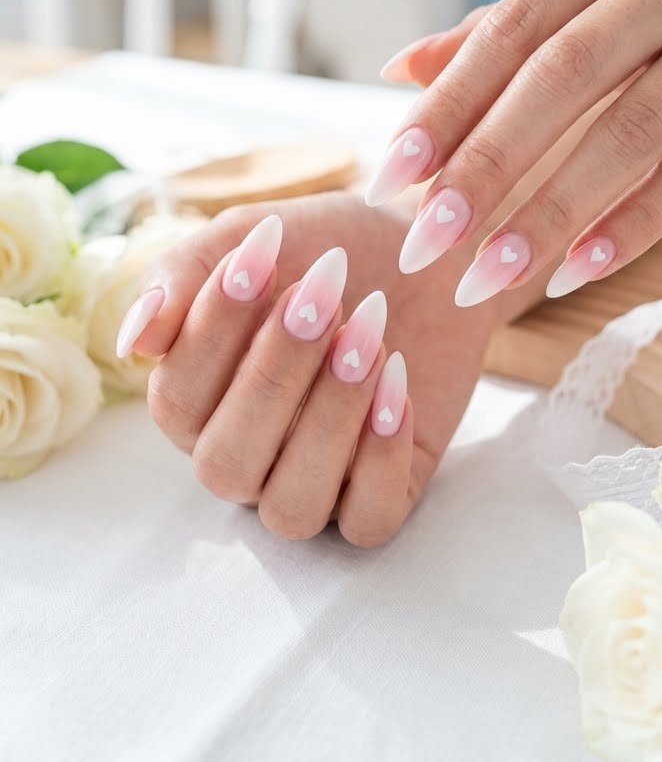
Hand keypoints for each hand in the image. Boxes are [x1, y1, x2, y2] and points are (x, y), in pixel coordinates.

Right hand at [119, 193, 498, 546]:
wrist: (425, 254)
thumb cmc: (326, 249)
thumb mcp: (250, 239)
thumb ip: (181, 274)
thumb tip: (137, 338)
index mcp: (198, 406)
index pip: (175, 403)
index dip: (212, 332)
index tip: (263, 256)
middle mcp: (246, 457)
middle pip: (226, 467)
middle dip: (274, 377)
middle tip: (322, 296)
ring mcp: (314, 483)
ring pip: (292, 507)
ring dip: (329, 419)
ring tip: (368, 339)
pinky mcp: (384, 494)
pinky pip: (368, 522)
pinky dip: (382, 460)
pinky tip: (398, 384)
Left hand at [367, 0, 661, 302]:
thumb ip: (503, 31)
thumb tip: (400, 68)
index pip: (513, 27)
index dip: (448, 104)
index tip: (391, 176)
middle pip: (563, 76)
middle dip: (485, 167)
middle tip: (425, 242)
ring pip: (632, 130)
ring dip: (551, 212)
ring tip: (486, 276)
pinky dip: (635, 222)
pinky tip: (577, 268)